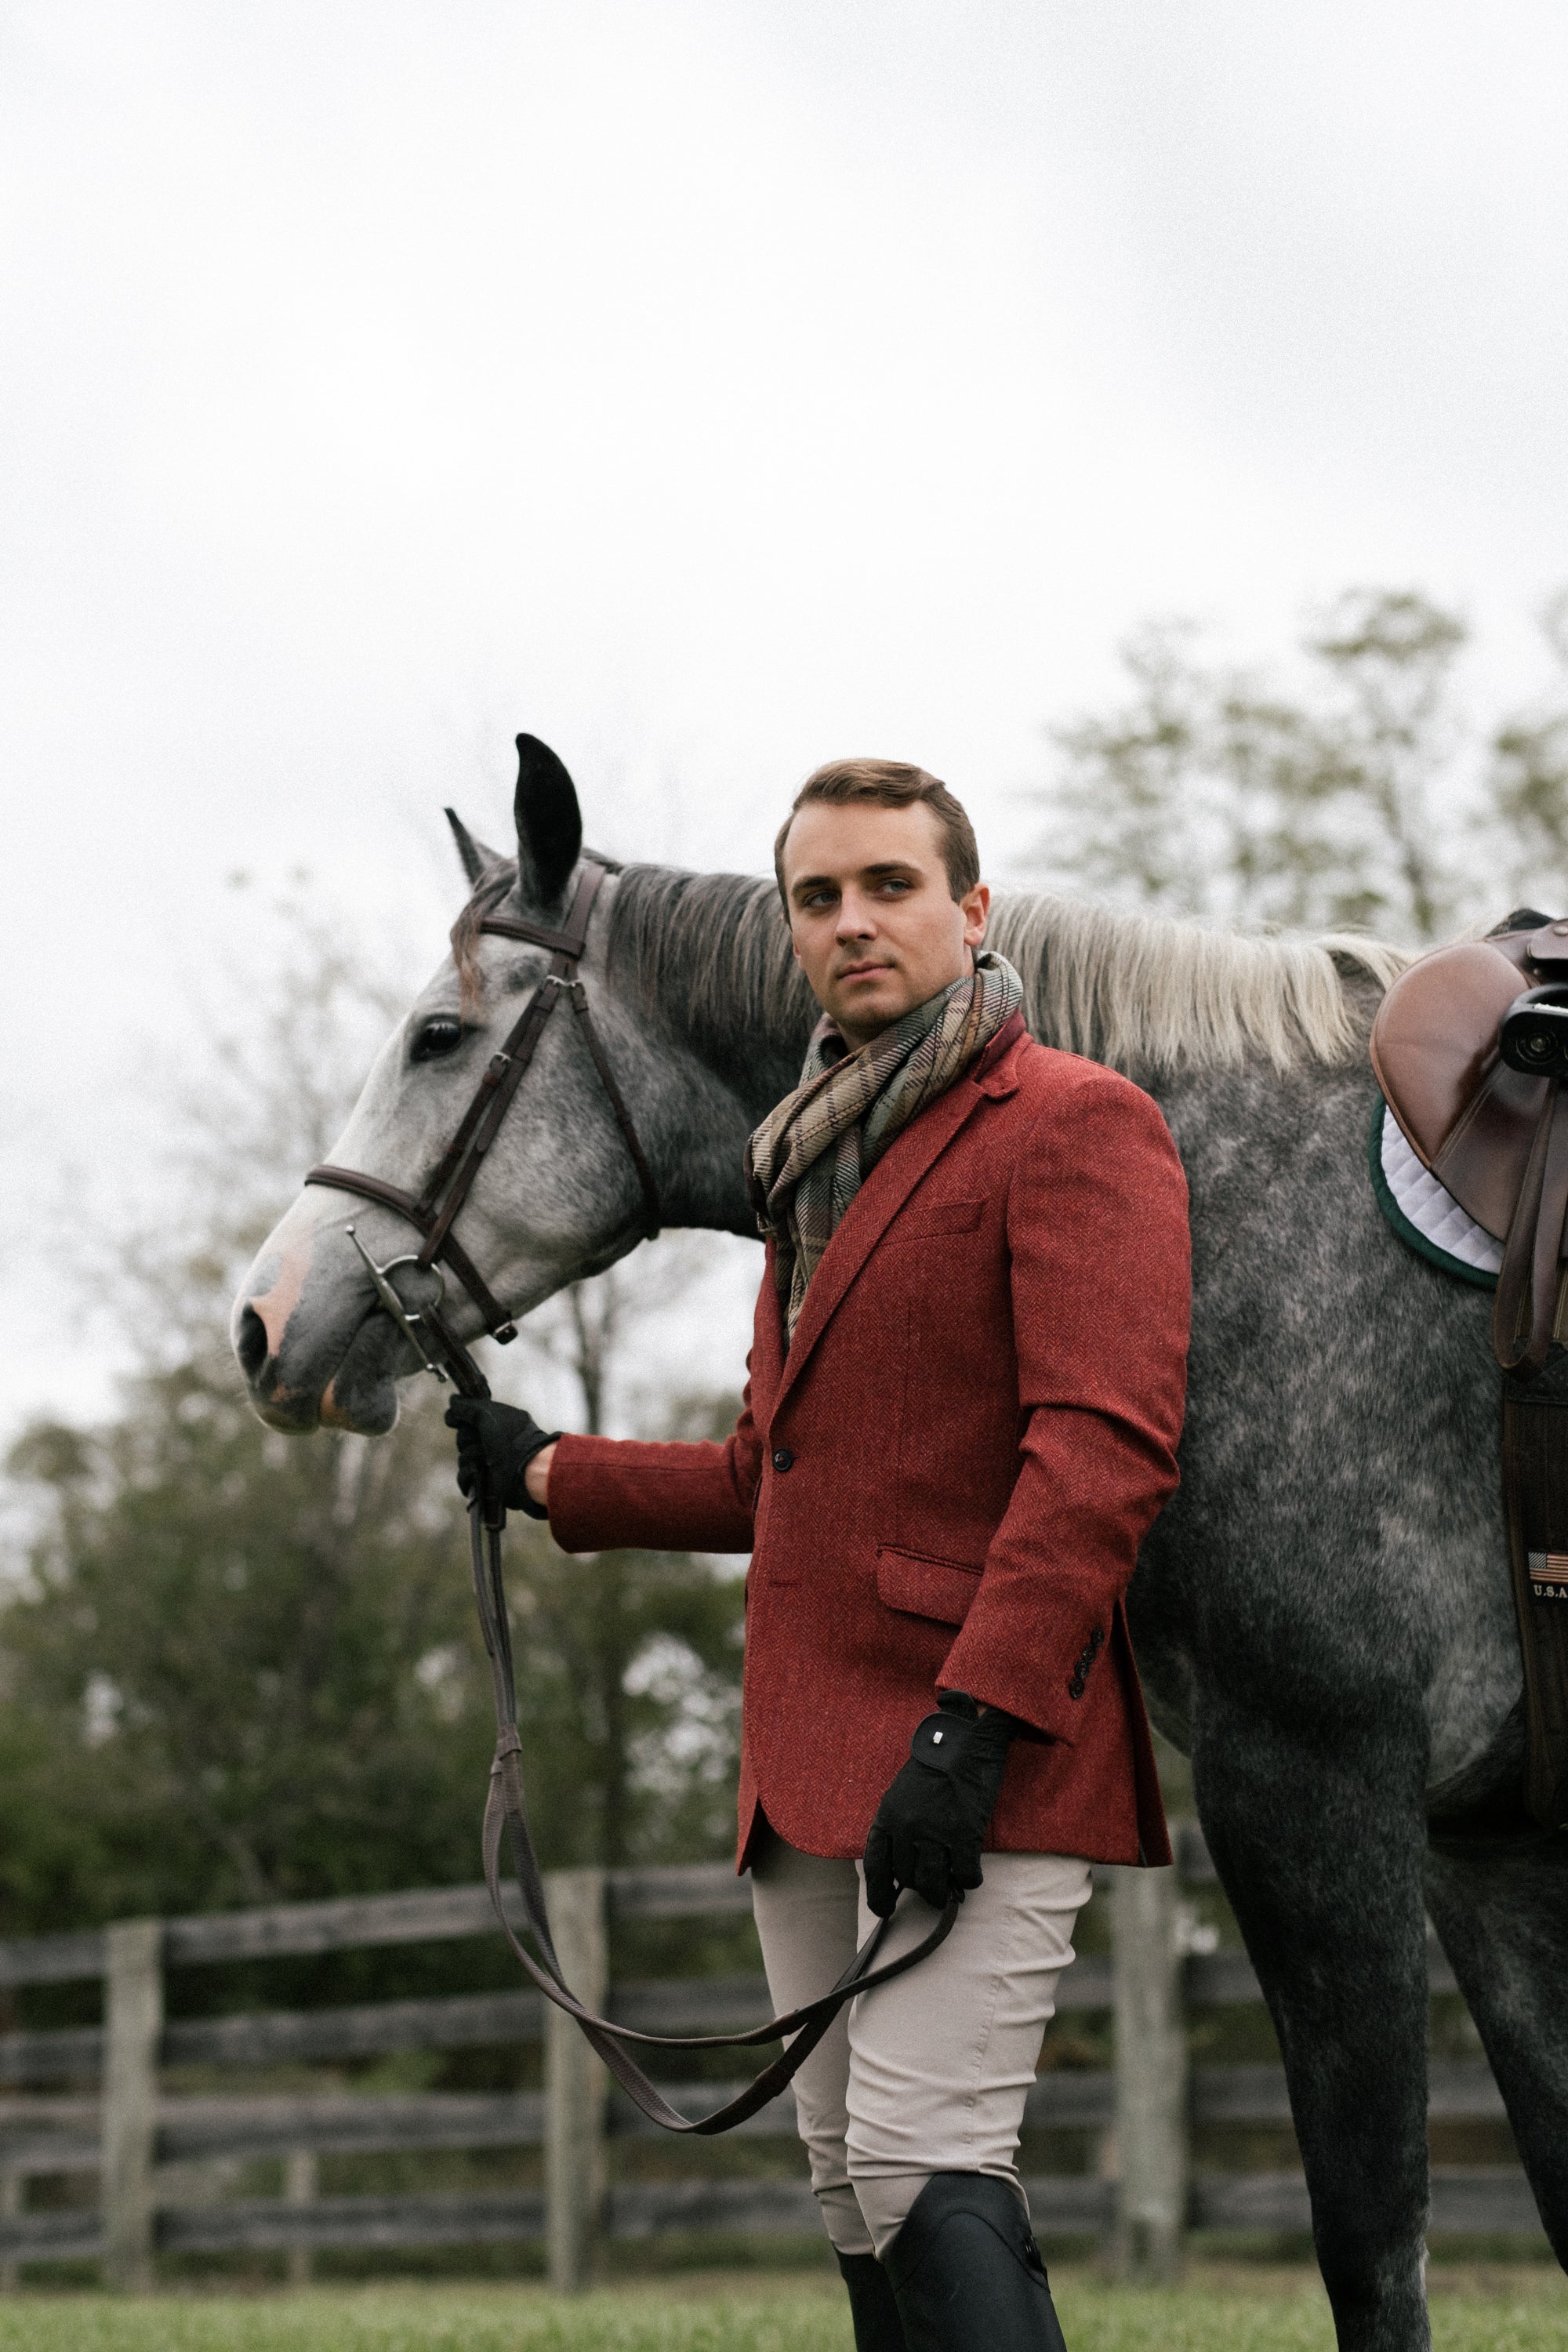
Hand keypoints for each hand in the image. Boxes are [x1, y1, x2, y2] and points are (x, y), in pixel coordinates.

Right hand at [443, 1398, 561, 1518]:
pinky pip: (463, 1478)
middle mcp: (491, 1444)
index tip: (455, 1420)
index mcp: (496, 1426)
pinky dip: (469, 1474)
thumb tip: (452, 1400)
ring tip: (487, 1459)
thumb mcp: (488, 1413)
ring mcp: (487, 1464)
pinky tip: (479, 1471)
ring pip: (462, 1459)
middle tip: (483, 1441)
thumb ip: (468, 1407)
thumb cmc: (511, 1437)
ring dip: (472, 1457)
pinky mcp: (483, 1483)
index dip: (462, 1422)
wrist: (525, 1467)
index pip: (467, 1423)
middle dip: (468, 1439)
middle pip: (462, 1440)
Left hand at [863, 1692, 1017, 1917]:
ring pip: (932, 1883)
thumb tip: (903, 1869)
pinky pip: (965, 1874)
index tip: (883, 1911)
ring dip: (940, 1893)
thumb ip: (898, 1827)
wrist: (964, 1742)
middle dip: (919, 1887)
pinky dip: (969, 1880)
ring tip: (948, 1892)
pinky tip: (970, 1875)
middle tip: (931, 1887)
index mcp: (887, 1815)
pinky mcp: (964, 1833)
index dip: (876, 1895)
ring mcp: (935, 1831)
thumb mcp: (902, 1794)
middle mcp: (906, 1826)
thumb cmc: (934, 1767)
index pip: (875, 1866)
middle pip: (907, 1877)